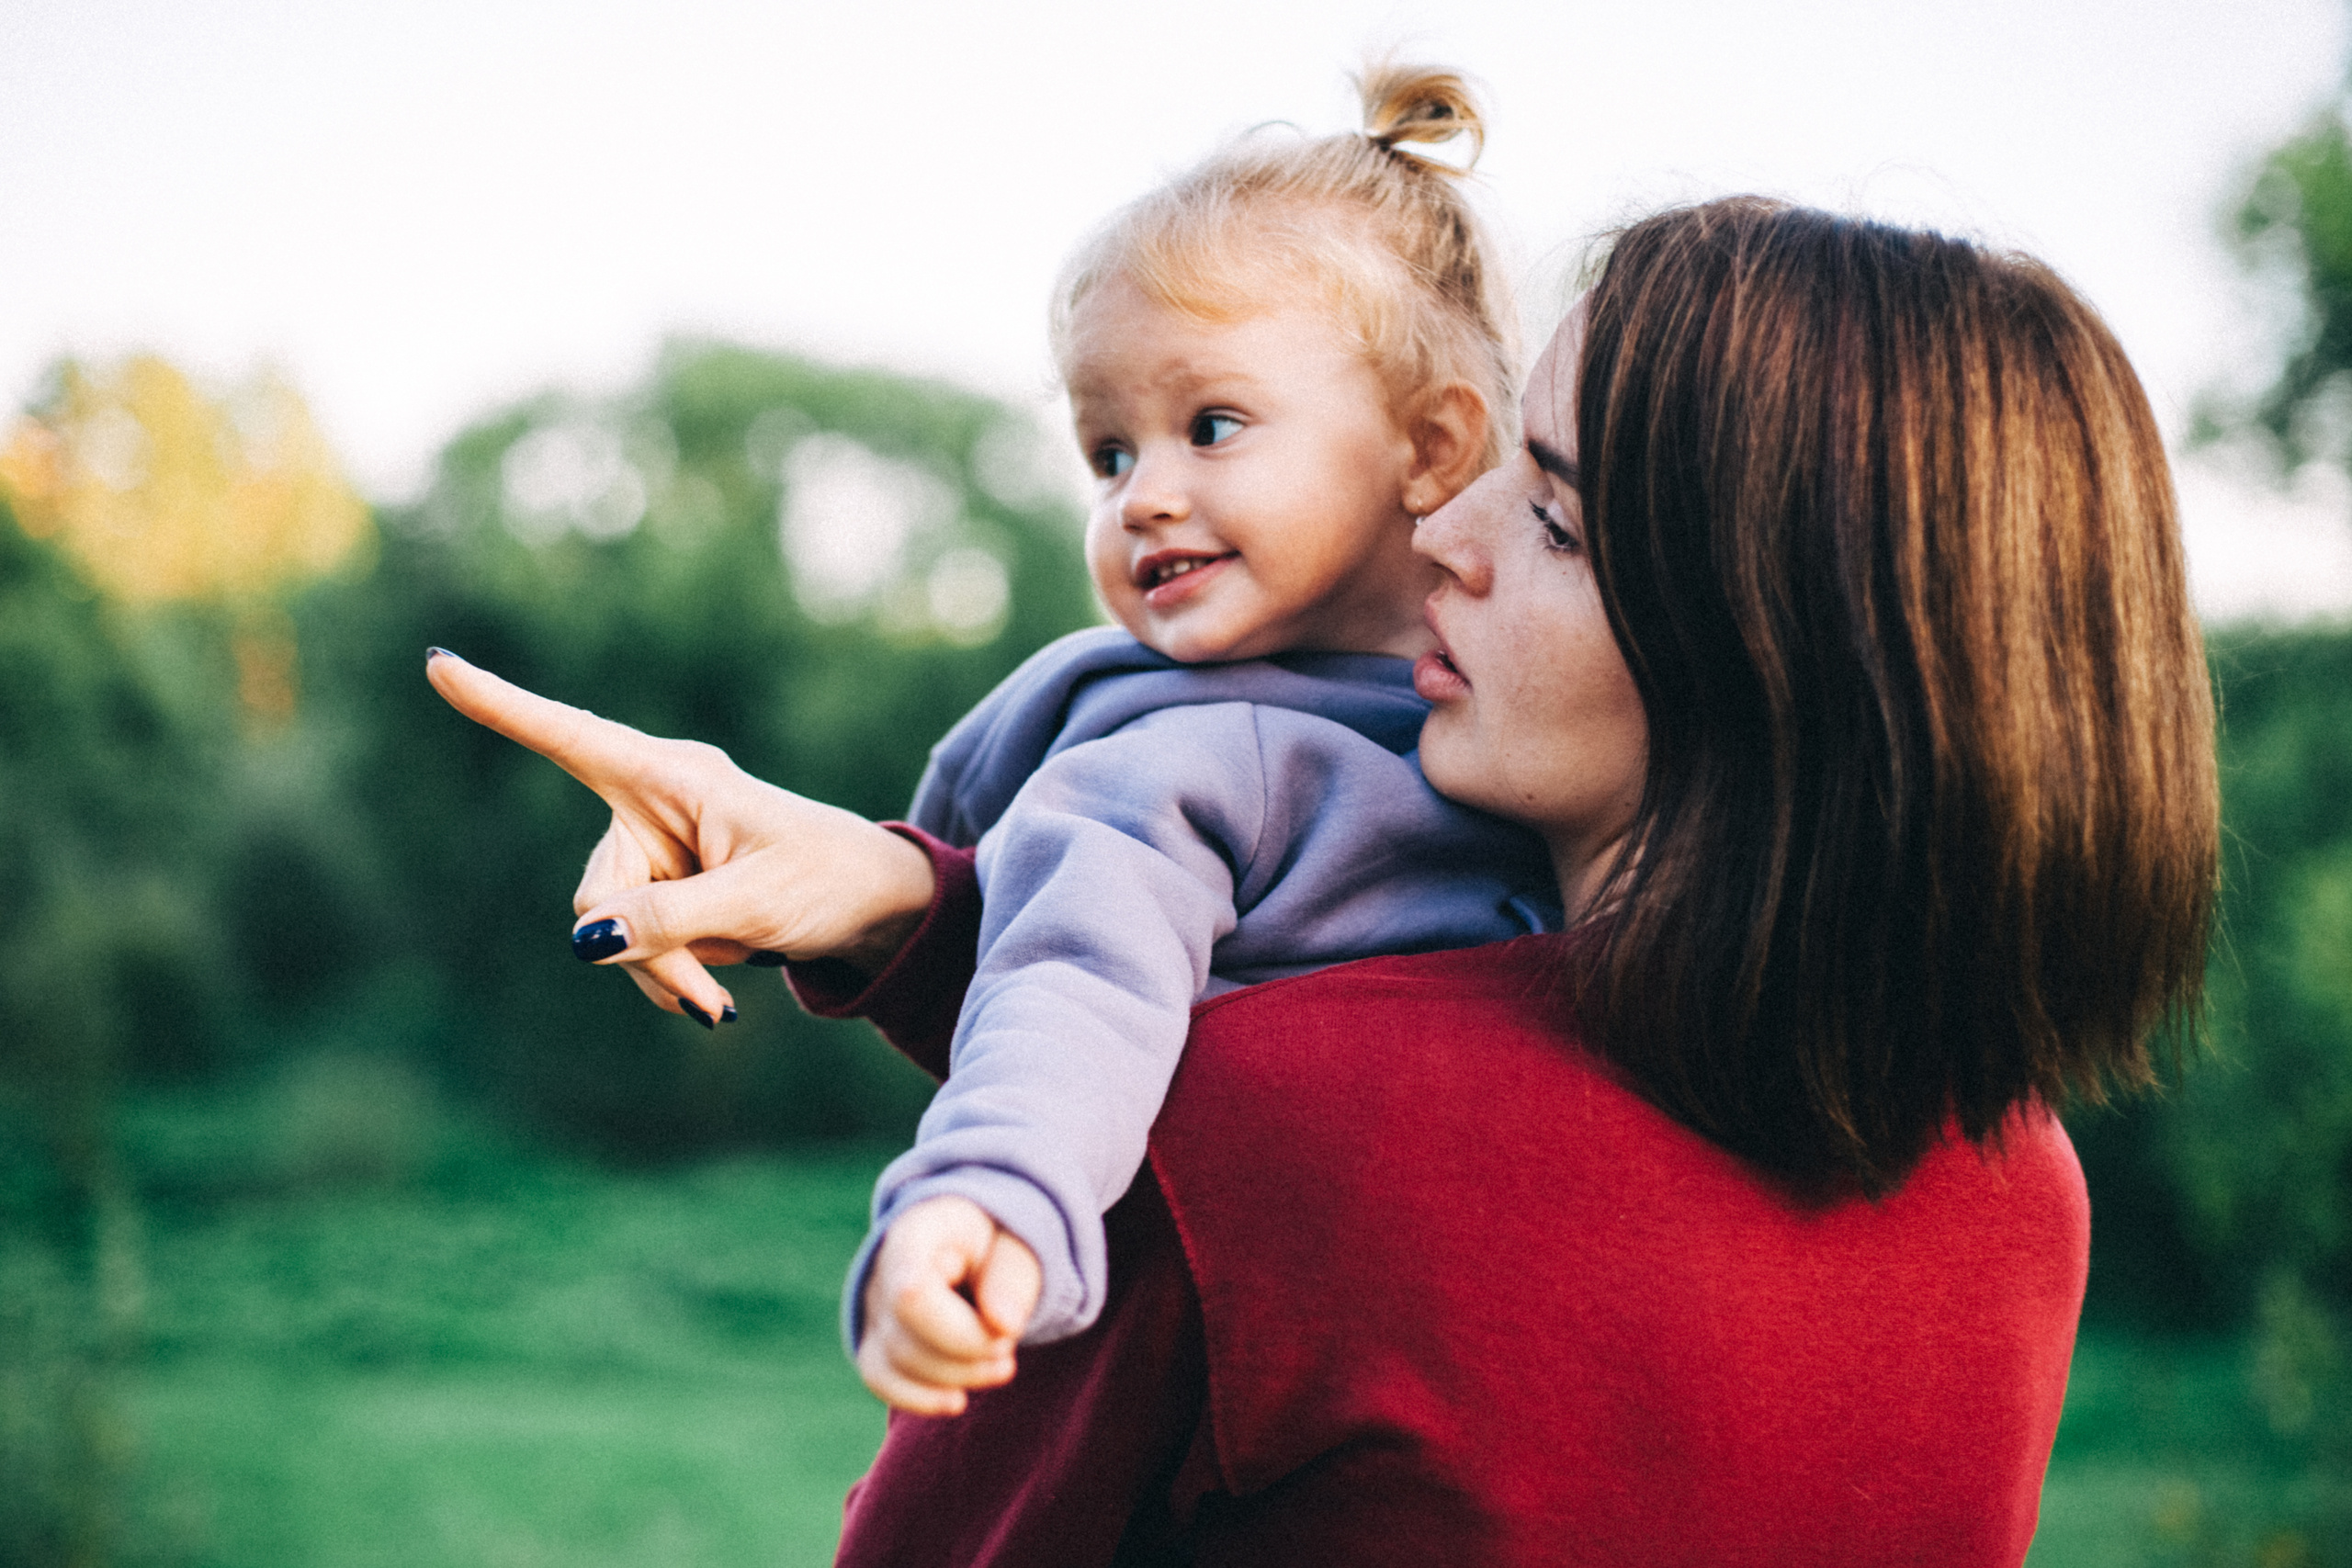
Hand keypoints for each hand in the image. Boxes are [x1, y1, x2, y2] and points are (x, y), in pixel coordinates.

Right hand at [424, 648, 935, 1022]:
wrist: (873, 909)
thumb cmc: (829, 882)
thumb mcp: (757, 905)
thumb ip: (670, 920)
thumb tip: (583, 939)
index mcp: (675, 777)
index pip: (572, 737)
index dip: (502, 705)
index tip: (438, 664)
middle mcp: (652, 805)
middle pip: (595, 894)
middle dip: (643, 956)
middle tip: (712, 1008)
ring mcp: (653, 851)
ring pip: (608, 933)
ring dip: (660, 976)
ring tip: (722, 1002)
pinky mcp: (659, 891)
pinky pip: (629, 948)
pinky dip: (665, 978)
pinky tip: (712, 994)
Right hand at [857, 1196, 1041, 1415]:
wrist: (972, 1247)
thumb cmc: (993, 1246)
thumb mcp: (1015, 1248)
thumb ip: (1012, 1281)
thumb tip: (1004, 1326)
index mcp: (918, 1234)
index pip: (912, 1294)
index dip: (960, 1331)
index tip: (1005, 1330)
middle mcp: (882, 1270)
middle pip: (905, 1339)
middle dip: (967, 1358)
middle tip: (1008, 1347)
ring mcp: (874, 1306)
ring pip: (894, 1363)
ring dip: (955, 1378)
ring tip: (1000, 1364)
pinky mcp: (875, 1339)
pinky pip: (879, 1379)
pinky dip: (921, 1398)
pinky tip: (957, 1400)